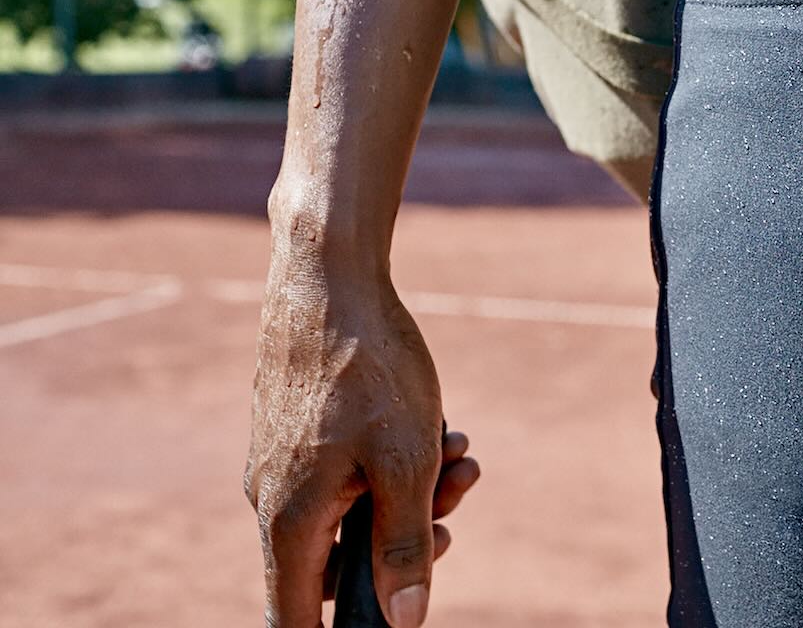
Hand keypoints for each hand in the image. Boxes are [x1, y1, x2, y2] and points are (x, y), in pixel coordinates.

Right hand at [244, 253, 478, 626]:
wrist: (330, 280)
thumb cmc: (369, 369)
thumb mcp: (407, 463)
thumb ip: (405, 546)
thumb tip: (406, 618)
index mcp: (288, 523)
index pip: (298, 619)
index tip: (393, 616)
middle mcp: (273, 502)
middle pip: (343, 562)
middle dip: (411, 539)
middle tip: (456, 502)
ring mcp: (281, 465)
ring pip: (356, 508)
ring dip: (416, 489)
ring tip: (459, 451)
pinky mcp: (297, 434)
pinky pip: (350, 470)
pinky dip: (397, 457)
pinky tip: (438, 424)